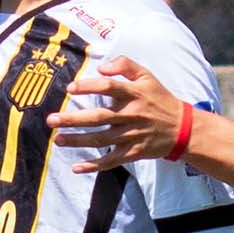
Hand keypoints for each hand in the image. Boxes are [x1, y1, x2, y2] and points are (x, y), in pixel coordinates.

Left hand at [53, 57, 189, 171]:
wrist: (182, 128)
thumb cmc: (160, 99)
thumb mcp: (147, 76)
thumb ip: (125, 65)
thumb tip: (101, 68)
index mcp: (134, 94)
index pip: (109, 88)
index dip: (88, 87)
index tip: (70, 88)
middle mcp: (132, 115)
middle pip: (99, 117)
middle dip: (73, 119)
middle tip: (51, 120)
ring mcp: (132, 136)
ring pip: (101, 140)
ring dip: (78, 141)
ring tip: (58, 139)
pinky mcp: (133, 152)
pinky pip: (111, 160)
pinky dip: (94, 165)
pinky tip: (76, 167)